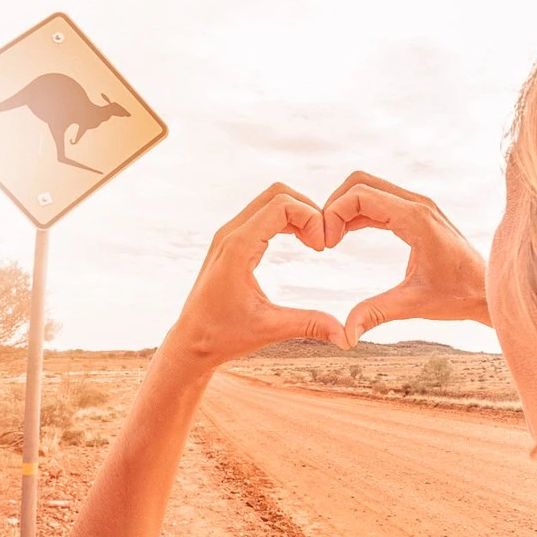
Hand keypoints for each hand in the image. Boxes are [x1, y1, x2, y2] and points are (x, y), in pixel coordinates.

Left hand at [164, 184, 347, 371]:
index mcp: (238, 248)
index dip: (311, 218)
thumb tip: (347, 336)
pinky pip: (261, 214)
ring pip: (269, 201)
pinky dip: (285, 220)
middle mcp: (230, 234)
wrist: (189, 342)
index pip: (282, 206)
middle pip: (277, 194)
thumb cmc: (223, 336)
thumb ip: (310, 325)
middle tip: (322, 241)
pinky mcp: (229, 241)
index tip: (323, 248)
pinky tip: (300, 242)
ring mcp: (227, 235)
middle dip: (307, 210)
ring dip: (297, 213)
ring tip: (314, 242)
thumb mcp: (270, 329)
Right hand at [322, 172, 489, 346]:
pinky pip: (380, 201)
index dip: (334, 214)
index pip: (360, 195)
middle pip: (361, 182)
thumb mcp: (414, 304)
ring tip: (330, 240)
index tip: (326, 246)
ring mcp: (418, 206)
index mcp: (415, 218)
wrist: (488, 291)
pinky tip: (345, 237)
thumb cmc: (458, 296)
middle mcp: (417, 204)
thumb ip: (376, 313)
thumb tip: (345, 335)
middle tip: (324, 240)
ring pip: (369, 188)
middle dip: (334, 205)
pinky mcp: (418, 214)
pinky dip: (358, 213)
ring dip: (345, 208)